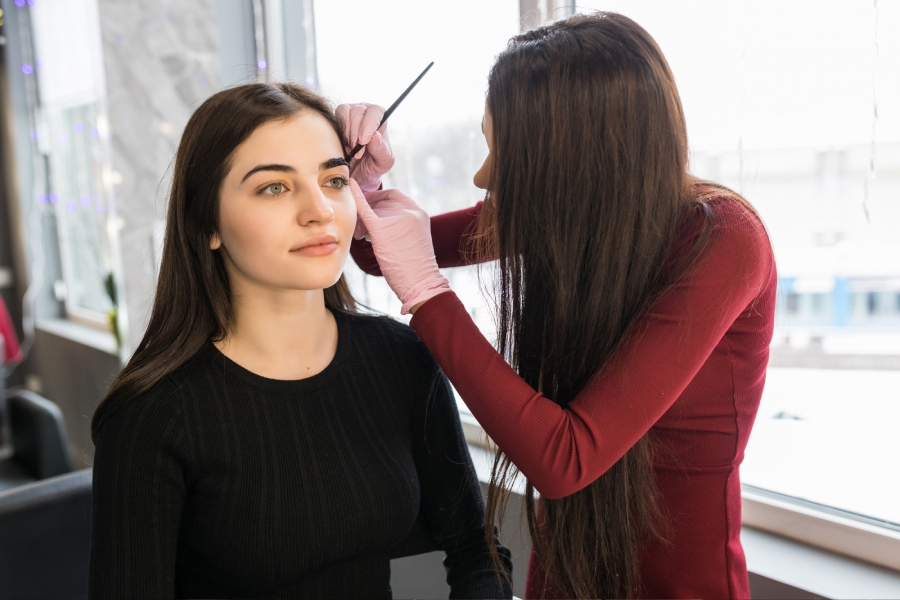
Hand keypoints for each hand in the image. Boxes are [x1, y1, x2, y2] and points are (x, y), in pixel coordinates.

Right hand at [336, 103, 394, 195]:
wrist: (357, 174)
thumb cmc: (373, 165)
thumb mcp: (383, 162)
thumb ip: (381, 149)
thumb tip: (375, 135)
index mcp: (380, 119)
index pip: (376, 110)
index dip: (369, 124)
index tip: (363, 141)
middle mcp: (365, 112)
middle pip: (358, 111)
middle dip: (356, 133)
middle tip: (356, 150)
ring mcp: (350, 113)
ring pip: (345, 111)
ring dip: (347, 133)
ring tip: (350, 149)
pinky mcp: (337, 119)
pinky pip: (335, 117)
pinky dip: (338, 131)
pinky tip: (343, 144)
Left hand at [350, 180, 449, 314]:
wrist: (420, 283)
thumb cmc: (414, 269)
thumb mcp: (413, 241)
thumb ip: (402, 227)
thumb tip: (381, 224)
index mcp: (419, 213)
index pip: (395, 196)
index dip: (380, 198)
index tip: (370, 205)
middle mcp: (410, 211)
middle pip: (381, 202)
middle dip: (369, 211)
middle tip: (361, 226)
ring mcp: (397, 218)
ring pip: (372, 209)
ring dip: (363, 218)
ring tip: (360, 234)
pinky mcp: (383, 229)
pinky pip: (365, 210)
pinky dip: (357, 198)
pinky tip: (350, 187)